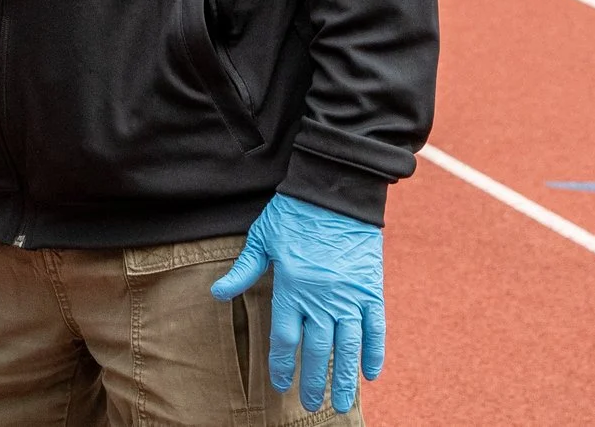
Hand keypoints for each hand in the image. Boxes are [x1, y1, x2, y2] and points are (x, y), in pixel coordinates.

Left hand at [211, 193, 385, 413]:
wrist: (335, 190)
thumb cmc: (293, 211)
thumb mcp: (262, 237)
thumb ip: (243, 270)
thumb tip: (218, 293)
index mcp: (292, 289)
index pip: (285, 340)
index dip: (283, 366)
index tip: (281, 385)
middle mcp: (322, 299)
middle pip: (317, 352)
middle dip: (313, 382)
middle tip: (310, 405)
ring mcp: (350, 296)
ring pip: (348, 348)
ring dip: (345, 379)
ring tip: (342, 404)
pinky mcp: (372, 289)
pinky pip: (376, 329)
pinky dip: (374, 353)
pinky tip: (371, 374)